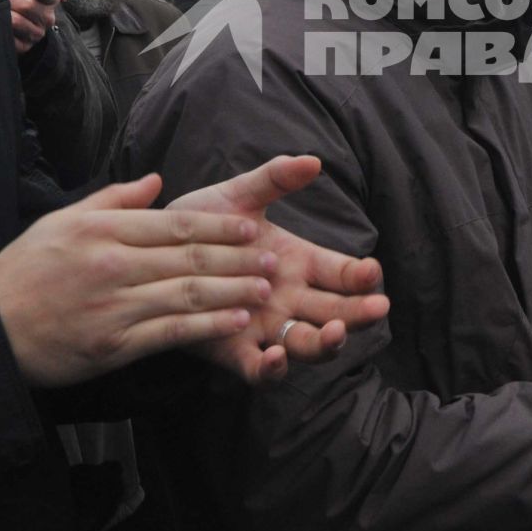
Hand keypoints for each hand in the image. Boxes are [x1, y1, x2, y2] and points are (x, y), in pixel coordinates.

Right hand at [0, 175, 276, 387]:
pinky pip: (170, 332)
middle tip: (271, 258)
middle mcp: (112, 264)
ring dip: (232, 291)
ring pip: (187, 293)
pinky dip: (207, 327)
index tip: (250, 227)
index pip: (173, 223)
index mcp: (102, 230)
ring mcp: (114, 305)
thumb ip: (113, 200)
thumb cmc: (26, 271)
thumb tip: (156, 180)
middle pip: (188, 257)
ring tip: (264, 288)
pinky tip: (235, 322)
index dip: (218, 225)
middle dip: (236, 258)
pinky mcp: (114, 343)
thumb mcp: (62, 221)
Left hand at [164, 154, 389, 384]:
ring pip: (307, 344)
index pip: (342, 274)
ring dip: (325, 342)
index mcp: (300, 264)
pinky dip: (273, 369)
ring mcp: (265, 328)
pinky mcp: (234, 352)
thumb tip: (313, 160)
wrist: (154, 251)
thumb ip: (274, 179)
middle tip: (378, 308)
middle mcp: (290, 300)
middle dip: (359, 312)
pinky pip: (259, 370)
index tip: (371, 270)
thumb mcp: (239, 197)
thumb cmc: (203, 224)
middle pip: (336, 312)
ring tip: (334, 332)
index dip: (360, 275)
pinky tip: (277, 356)